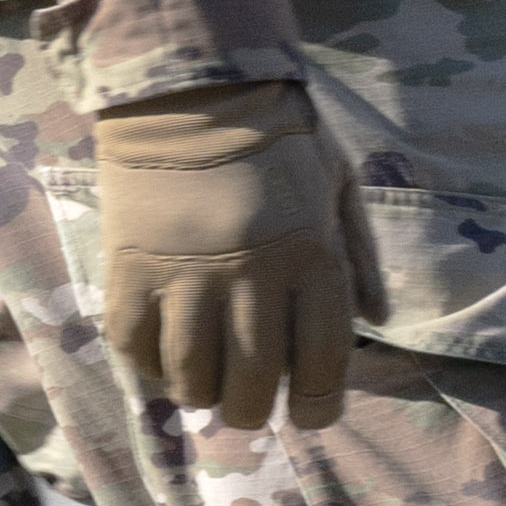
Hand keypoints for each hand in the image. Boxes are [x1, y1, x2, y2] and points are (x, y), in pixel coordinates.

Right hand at [98, 83, 356, 433]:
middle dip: (253, 410)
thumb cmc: (279, 140)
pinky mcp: (131, 268)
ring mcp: (186, 275)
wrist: (191, 92)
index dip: (316, 404)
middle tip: (248, 408)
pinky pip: (133, 341)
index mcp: (312, 258)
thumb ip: (361, 259)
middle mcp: (252, 277)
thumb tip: (375, 323)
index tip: (308, 413)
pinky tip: (160, 361)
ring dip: (200, 394)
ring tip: (204, 391)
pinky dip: (147, 364)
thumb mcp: (339, 189)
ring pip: (190, 372)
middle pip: (252, 380)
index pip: (320, 362)